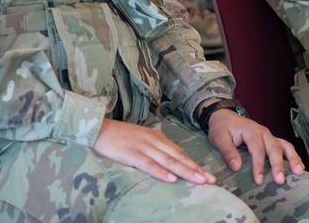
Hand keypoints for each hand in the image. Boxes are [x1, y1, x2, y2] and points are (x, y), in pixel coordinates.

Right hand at [93, 118, 214, 184]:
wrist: (97, 128)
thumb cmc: (118, 136)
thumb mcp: (141, 139)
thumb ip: (154, 148)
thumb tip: (168, 162)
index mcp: (157, 137)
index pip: (179, 152)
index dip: (194, 164)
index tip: (207, 175)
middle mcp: (154, 141)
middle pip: (178, 157)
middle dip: (196, 169)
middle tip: (211, 180)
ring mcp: (143, 147)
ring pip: (168, 160)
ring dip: (185, 171)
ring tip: (199, 180)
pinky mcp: (131, 153)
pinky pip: (149, 164)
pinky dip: (161, 172)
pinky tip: (171, 178)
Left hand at [206, 109, 304, 185]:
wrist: (224, 116)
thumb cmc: (221, 128)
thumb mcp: (219, 138)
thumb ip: (228, 152)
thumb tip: (237, 167)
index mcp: (251, 131)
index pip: (257, 149)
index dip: (259, 166)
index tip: (259, 181)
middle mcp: (263, 132)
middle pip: (274, 148)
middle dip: (278, 165)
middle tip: (280, 181)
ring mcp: (269, 136)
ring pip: (285, 146)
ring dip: (293, 159)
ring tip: (299, 172)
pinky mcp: (271, 140)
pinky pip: (285, 147)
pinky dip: (293, 157)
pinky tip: (299, 167)